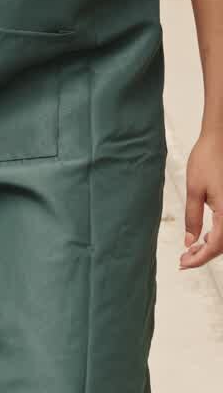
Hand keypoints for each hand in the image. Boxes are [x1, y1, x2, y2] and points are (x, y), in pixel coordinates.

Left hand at [180, 132, 222, 268]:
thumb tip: (190, 242)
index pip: (214, 246)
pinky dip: (217, 237)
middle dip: (204, 256)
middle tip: (184, 260)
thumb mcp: (194, 189)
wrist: (220, 140)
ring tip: (191, 251)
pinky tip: (204, 237)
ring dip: (211, 248)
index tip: (183, 263)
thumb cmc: (207, 160)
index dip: (199, 259)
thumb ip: (192, 218)